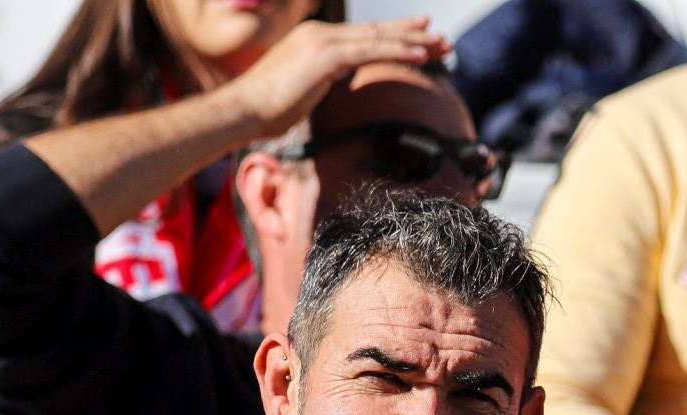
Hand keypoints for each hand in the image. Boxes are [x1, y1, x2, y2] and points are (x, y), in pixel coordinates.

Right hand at [220, 17, 452, 137]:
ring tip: (442, 45)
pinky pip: (370, 52)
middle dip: (411, 35)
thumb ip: (322, 80)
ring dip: (413, 41)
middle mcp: (321, 34)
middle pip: (376, 33)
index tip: (420, 38)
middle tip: (441, 37)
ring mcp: (323, 42)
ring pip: (378, 39)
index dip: (394, 36)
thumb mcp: (303, 88)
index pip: (364, 37)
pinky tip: (421, 53)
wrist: (244, 110)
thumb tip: (332, 86)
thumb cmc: (268, 108)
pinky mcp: (325, 56)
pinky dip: (397, 50)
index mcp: (316, 40)